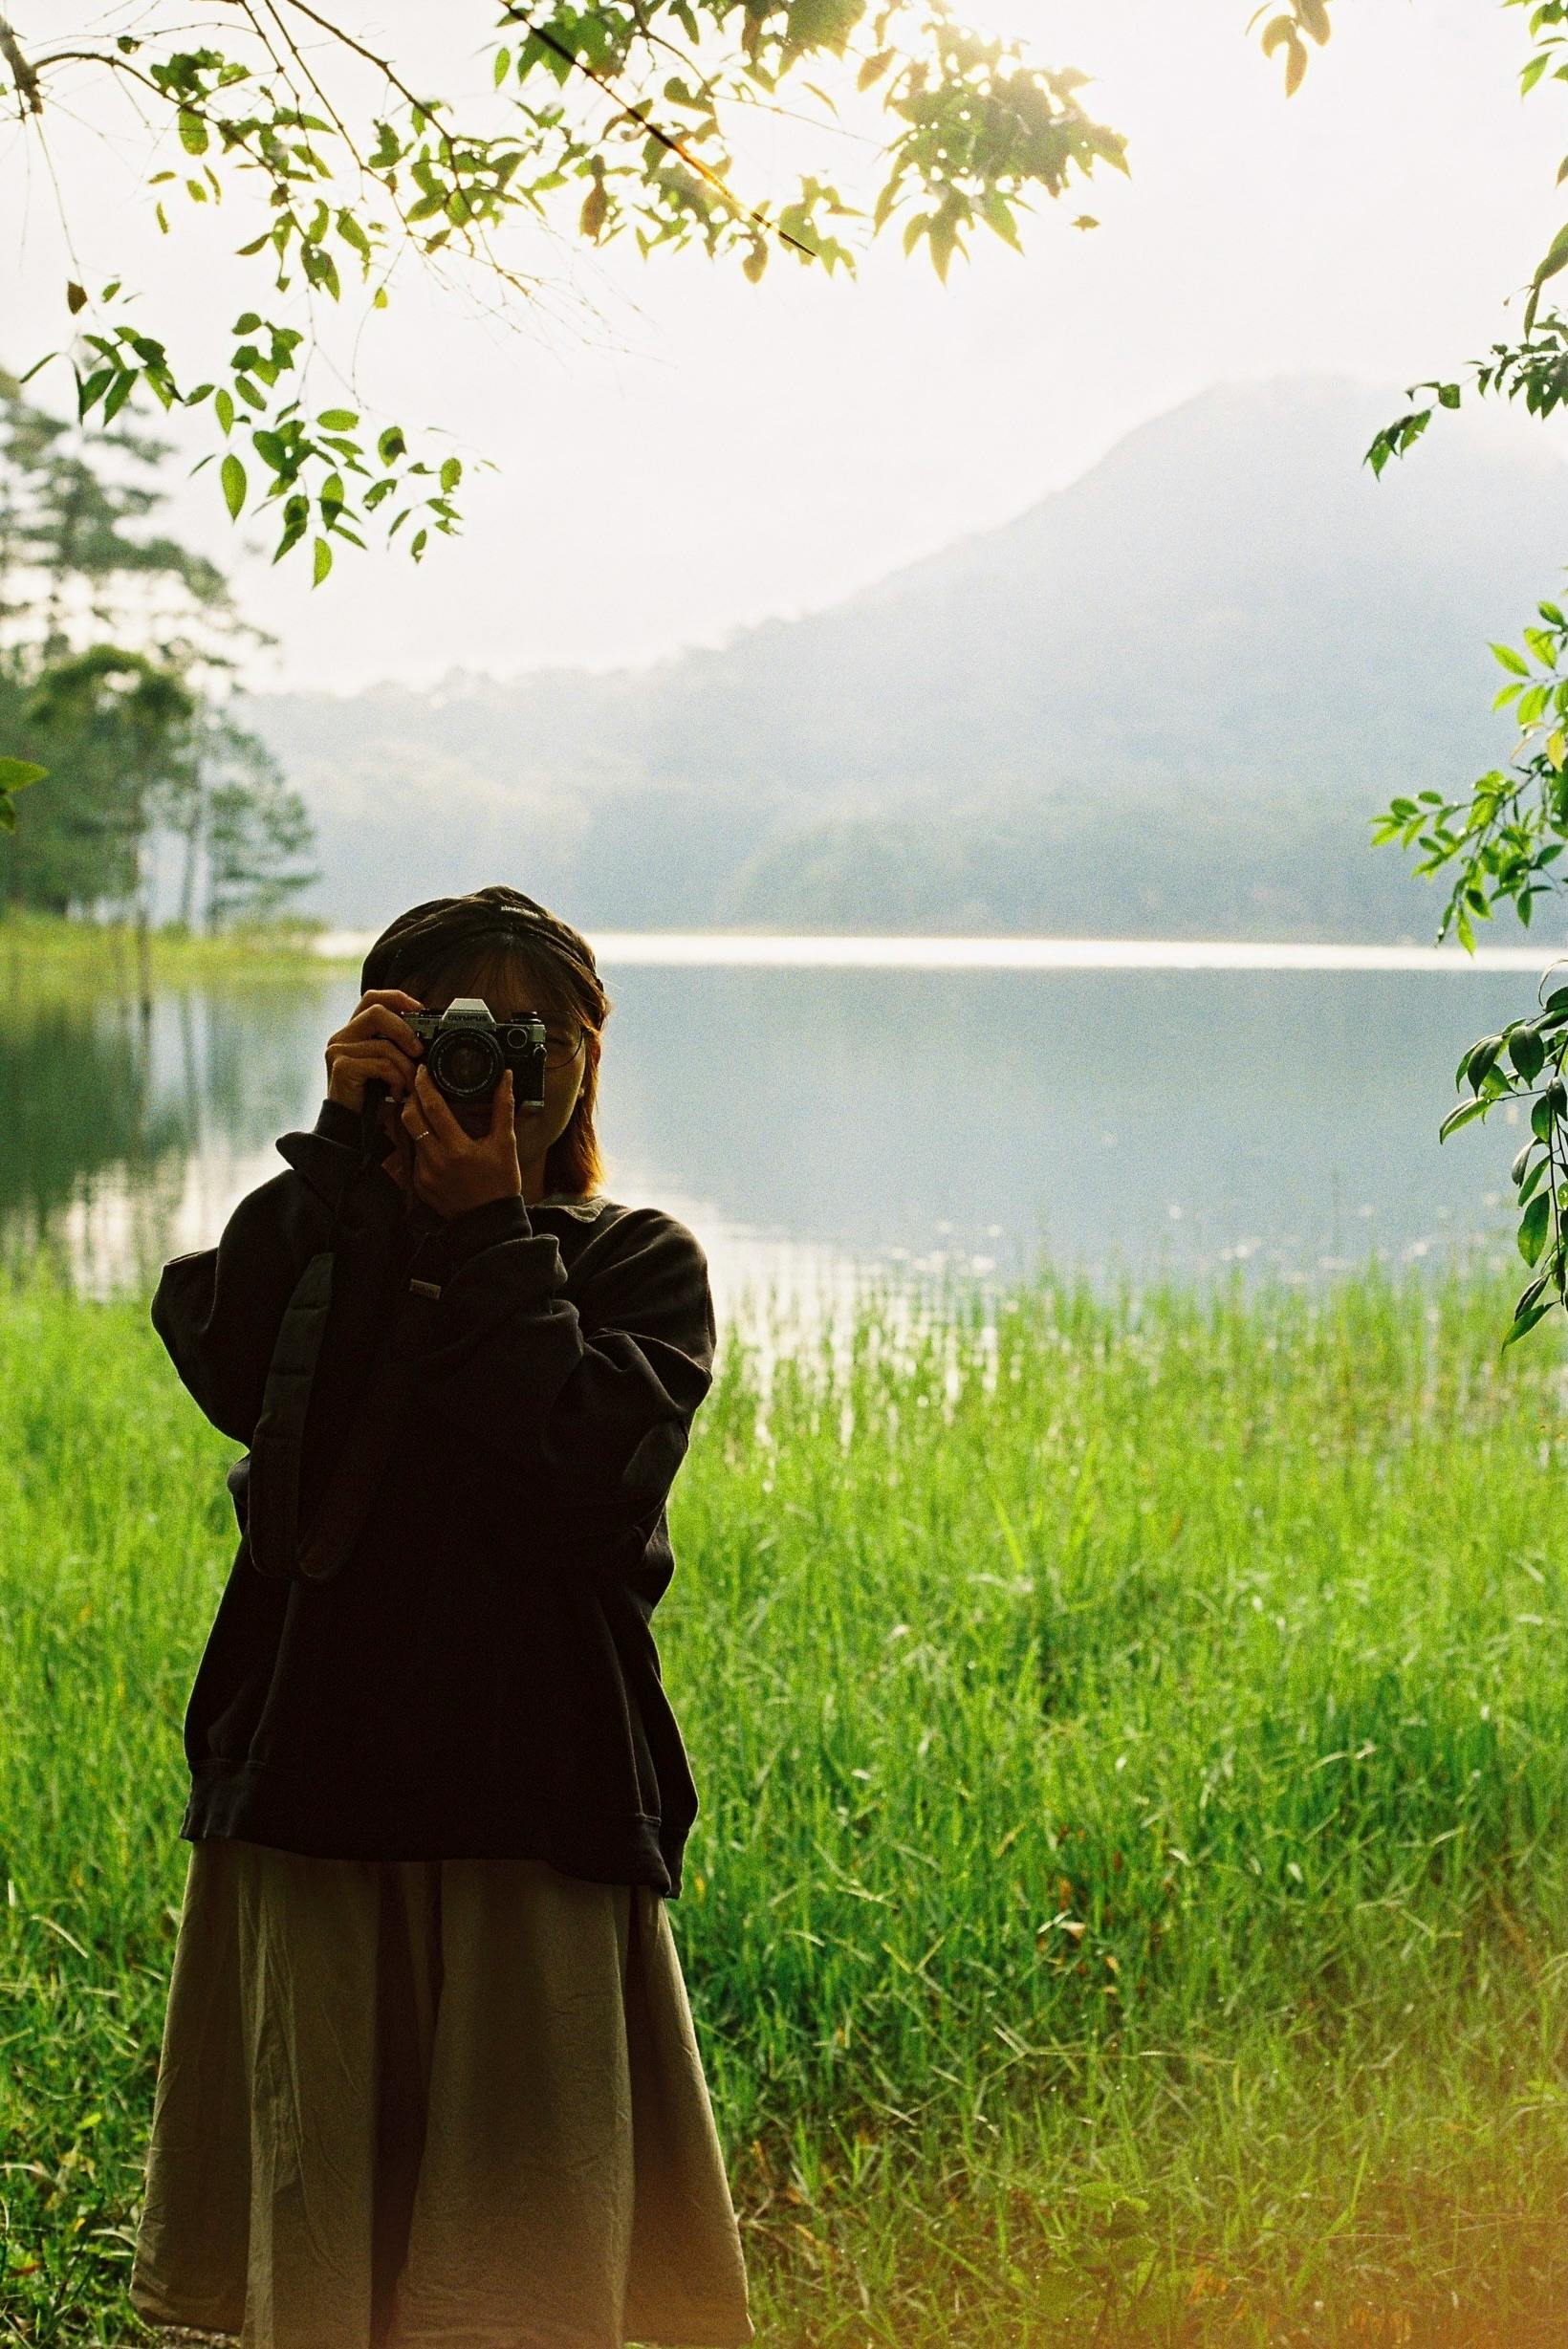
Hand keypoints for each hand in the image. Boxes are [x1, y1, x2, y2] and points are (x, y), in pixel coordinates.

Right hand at [325, 988, 423, 1112]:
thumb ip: (398, 1045)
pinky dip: (396, 1079)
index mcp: (353, 1030)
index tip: (420, 1011)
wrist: (353, 1126)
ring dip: (405, 1067)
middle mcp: (342, 1036)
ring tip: (409, 1085)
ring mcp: (338, 1050)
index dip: (398, 999)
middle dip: (404, 1029)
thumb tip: (429, 1034)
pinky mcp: (342, 1067)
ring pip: (384, 1044)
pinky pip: (381, 1064)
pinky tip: (395, 1093)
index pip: (373, 998)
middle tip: (418, 1051)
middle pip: (376, 1011)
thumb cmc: (373, 1096)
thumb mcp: (388, 1064)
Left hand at [399, 1064, 521, 1219]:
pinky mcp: (419, 1185)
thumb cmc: (501, 1183)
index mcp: (457, 1149)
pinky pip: (414, 1156)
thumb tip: (505, 1078)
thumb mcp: (505, 1145)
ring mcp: (424, 1174)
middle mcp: (436, 1161)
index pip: (433, 1108)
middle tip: (420, 1088)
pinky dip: (422, 1144)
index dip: (425, 1085)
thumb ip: (503, 1109)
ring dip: (417, 1121)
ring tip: (429, 1112)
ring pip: (410, 1136)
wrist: (488, 1222)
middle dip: (412, 1098)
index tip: (423, 1069)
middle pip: (410, 1118)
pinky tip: (436, 1143)